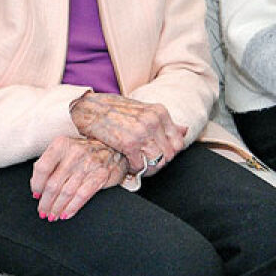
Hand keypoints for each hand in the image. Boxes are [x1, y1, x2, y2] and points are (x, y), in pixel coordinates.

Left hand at [30, 136, 127, 220]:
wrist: (113, 148)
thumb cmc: (84, 151)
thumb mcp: (65, 149)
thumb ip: (50, 163)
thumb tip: (36, 184)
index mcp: (61, 144)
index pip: (42, 168)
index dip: (37, 185)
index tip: (36, 194)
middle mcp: (74, 153)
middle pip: (53, 184)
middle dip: (46, 202)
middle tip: (43, 211)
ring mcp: (88, 164)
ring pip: (67, 192)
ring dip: (57, 208)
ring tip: (52, 215)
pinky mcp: (100, 175)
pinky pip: (82, 196)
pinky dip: (72, 207)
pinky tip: (66, 213)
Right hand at [69, 92, 186, 175]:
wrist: (89, 108)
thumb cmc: (115, 110)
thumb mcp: (143, 111)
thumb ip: (164, 123)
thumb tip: (185, 130)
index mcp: (160, 112)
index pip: (178, 143)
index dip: (169, 153)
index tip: (157, 155)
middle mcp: (153, 121)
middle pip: (169, 155)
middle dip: (158, 162)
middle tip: (145, 162)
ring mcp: (142, 132)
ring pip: (157, 162)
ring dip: (147, 168)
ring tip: (137, 164)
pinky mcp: (128, 143)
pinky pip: (139, 165)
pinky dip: (133, 168)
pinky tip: (126, 161)